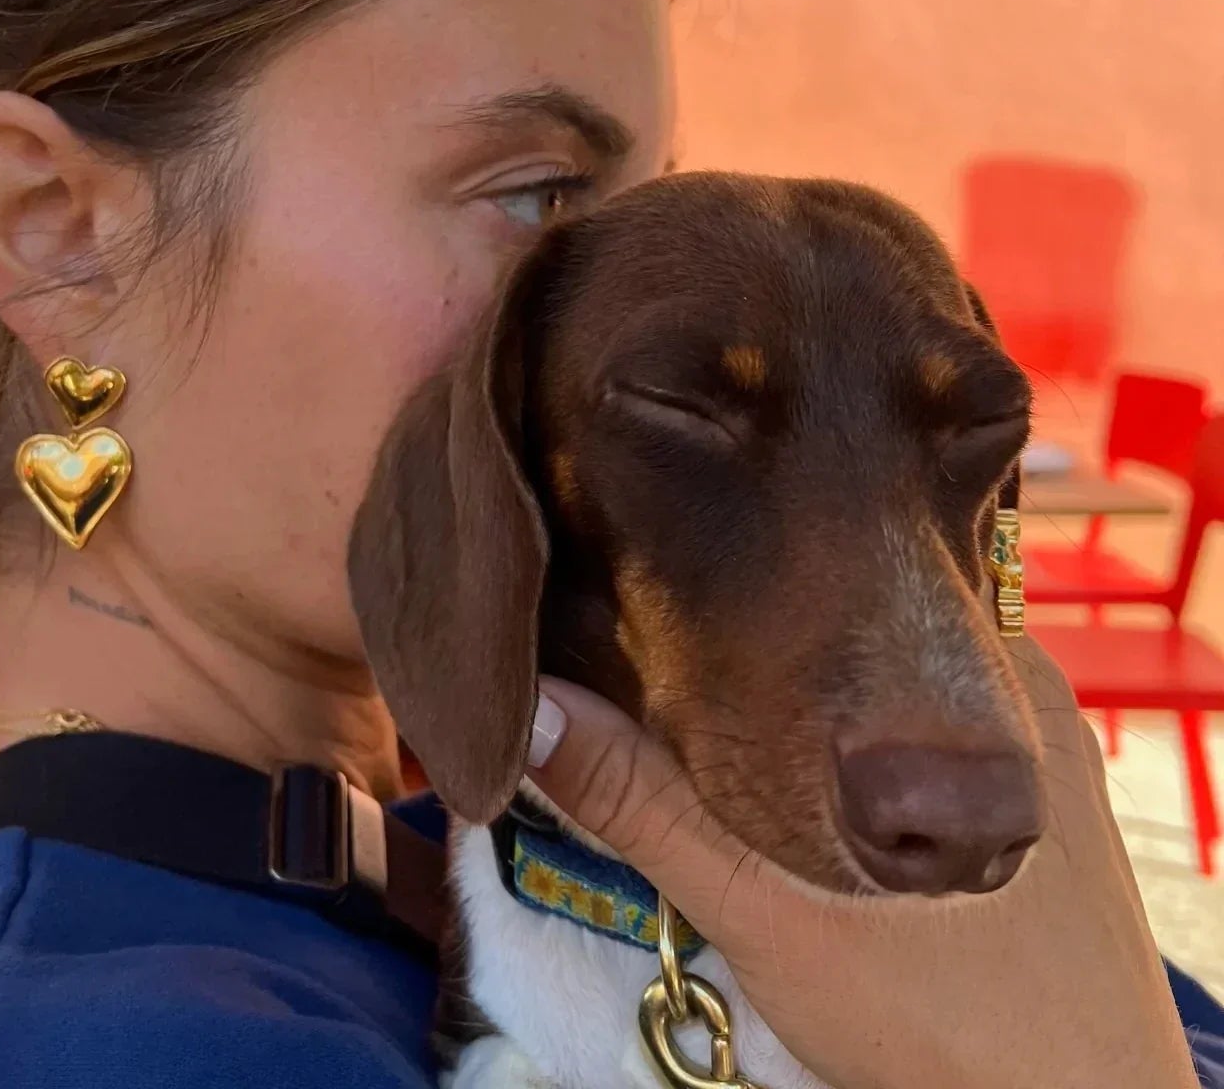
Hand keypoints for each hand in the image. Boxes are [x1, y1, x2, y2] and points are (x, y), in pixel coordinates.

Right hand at [525, 639, 1199, 1088]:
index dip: (758, 571)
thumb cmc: (934, 1021)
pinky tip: (836, 797)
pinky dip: (886, 752)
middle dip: (786, 640)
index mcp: (978, 669)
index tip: (672, 582)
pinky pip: (951, 745)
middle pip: (871, 631)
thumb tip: (529, 708)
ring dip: (835, 702)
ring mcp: (1053, 757)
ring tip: (748, 723)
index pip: (850, 574)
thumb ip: (641, 801)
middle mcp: (1028, 687)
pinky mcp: (1064, 823)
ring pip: (908, 690)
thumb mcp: (762, 907)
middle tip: (685, 660)